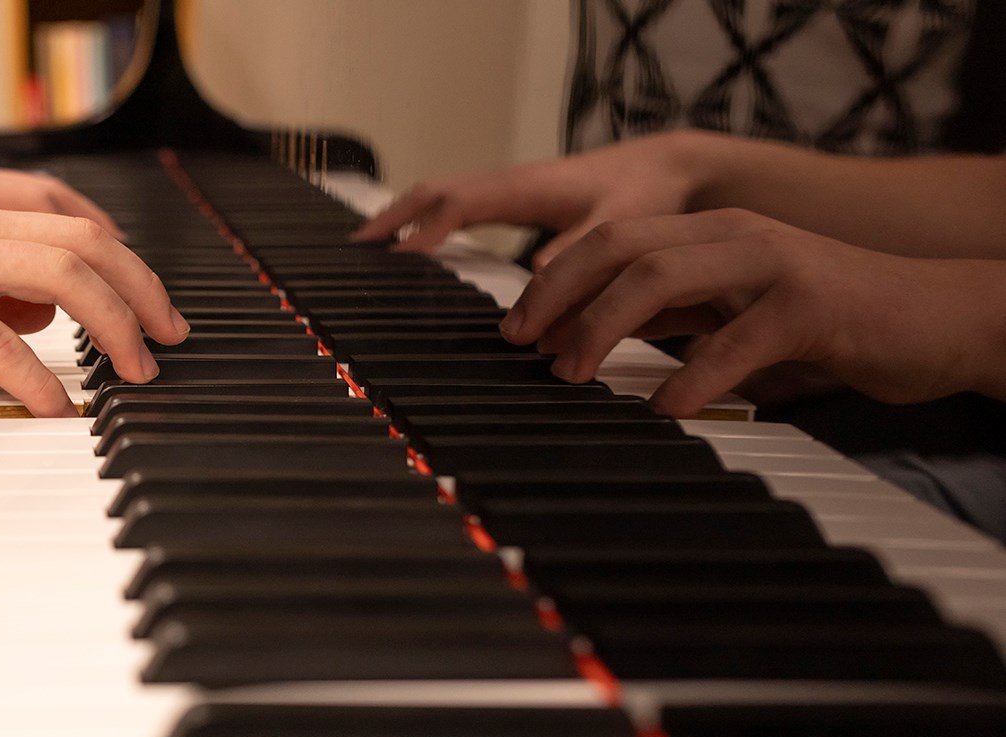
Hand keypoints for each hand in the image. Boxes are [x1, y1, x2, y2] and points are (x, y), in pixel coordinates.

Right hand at [0, 205, 186, 416]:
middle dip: (140, 297)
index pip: (79, 234)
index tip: (162, 320)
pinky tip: (57, 409)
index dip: (132, 273)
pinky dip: (39, 379)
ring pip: (59, 278)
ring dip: (109, 329)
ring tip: (130, 375)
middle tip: (167, 346)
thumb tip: (47, 312)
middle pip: (85, 247)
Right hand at [351, 130, 719, 265]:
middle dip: (391, 218)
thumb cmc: (646, 194)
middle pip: (434, 194)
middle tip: (354, 249)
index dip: (423, 230)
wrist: (669, 169)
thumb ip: (578, 255)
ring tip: (370, 247)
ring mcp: (509, 192)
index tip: (393, 258)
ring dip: (403, 218)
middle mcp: (509, 186)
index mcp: (525, 188)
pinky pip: (458, 208)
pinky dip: (428, 221)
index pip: (457, 205)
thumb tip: (532, 281)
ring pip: (442, 198)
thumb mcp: (618, 226)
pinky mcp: (516, 202)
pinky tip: (420, 244)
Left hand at [500, 208, 1005, 416]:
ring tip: (569, 375)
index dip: (553, 282)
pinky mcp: (811, 308)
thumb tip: (585, 340)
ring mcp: (773, 266)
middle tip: (520, 347)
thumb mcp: (731, 311)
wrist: (936, 317)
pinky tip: (663, 409)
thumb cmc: (824, 322)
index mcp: (710, 235)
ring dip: (601, 327)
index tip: (513, 330)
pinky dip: (690, 376)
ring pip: (663, 276)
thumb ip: (672, 315)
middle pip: (621, 248)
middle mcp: (734, 236)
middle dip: (557, 297)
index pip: (611, 241)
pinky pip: (736, 339)